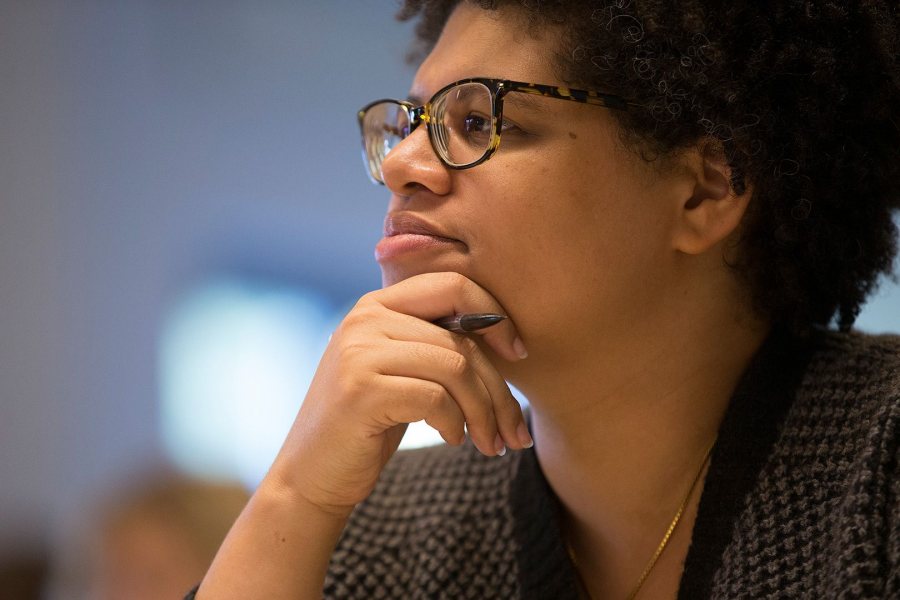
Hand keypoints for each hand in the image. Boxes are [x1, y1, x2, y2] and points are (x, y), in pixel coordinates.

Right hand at [264, 271, 531, 516]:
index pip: (453, 285)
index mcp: (377, 304)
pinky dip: (456, 424)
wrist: (312, 474)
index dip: (495, 316)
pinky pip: (436, 398)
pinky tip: (453, 439)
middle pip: (462, 339)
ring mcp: (360, 351)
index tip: (518, 354)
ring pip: (456, 368)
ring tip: (489, 443)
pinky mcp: (361, 389)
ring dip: (484, 413)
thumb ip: (435, 343)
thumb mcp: (401, 370)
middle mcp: (365, 318)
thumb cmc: (369, 423)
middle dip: (499, 389)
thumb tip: (506, 336)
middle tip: (515, 430)